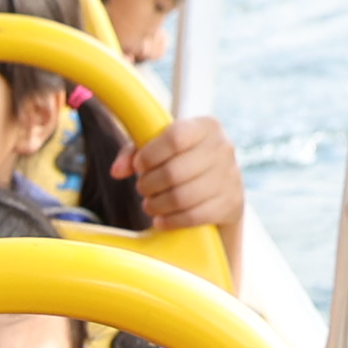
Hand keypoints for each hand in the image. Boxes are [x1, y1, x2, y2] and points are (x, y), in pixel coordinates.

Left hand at [107, 114, 243, 230]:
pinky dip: (170, 221)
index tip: (139, 165)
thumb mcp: (161, 149)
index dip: (149, 155)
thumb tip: (117, 170)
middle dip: (148, 184)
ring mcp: (230, 177)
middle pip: (174, 172)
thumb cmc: (183, 161)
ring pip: (181, 197)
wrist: (220, 188)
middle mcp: (223, 148)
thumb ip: (135, 152)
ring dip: (156, 205)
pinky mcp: (230, 204)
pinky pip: (192, 217)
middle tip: (142, 188)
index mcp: (206, 126)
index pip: (174, 138)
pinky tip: (161, 220)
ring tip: (150, 204)